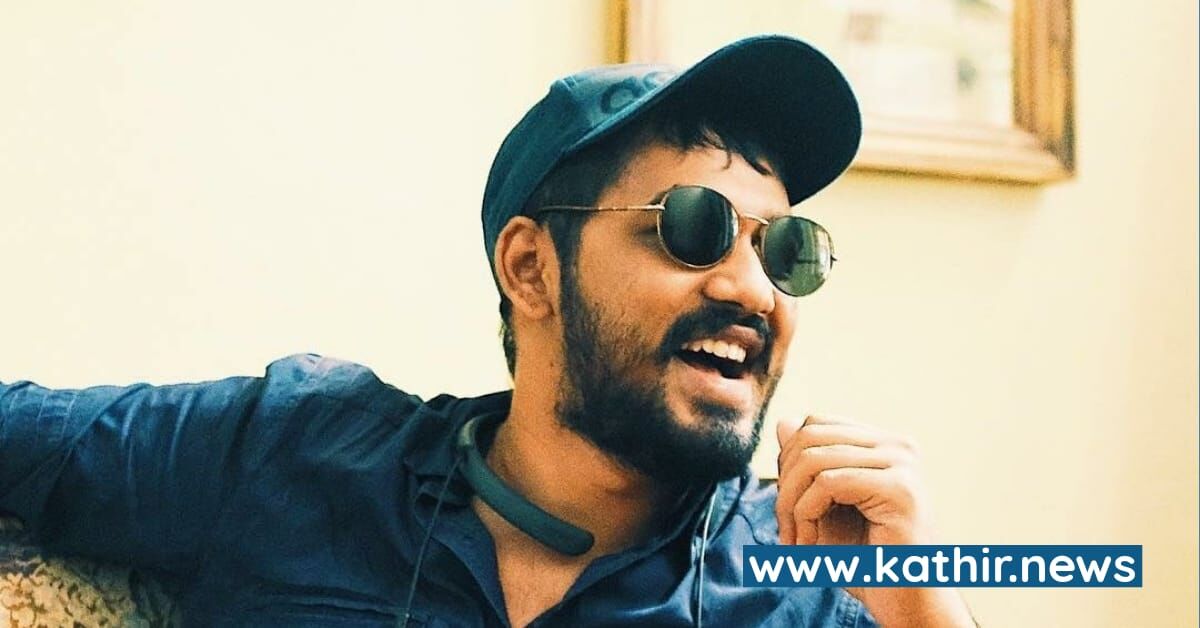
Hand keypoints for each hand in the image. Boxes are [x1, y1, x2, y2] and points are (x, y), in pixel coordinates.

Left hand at [775, 414, 974, 627]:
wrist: (905, 604)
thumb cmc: (866, 561)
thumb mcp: (824, 508)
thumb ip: (806, 467)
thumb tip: (783, 423)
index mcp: (886, 445)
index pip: (816, 424)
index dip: (788, 462)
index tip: (787, 507)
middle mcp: (899, 446)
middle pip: (810, 435)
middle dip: (784, 482)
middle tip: (786, 528)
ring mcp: (903, 464)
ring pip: (813, 459)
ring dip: (790, 504)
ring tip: (796, 541)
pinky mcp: (899, 489)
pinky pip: (827, 483)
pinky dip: (805, 515)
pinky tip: (809, 544)